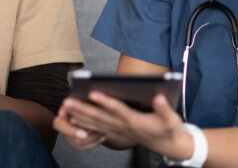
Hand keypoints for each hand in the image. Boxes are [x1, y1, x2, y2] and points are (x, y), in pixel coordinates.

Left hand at [62, 91, 191, 157]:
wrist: (166, 144)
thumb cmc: (168, 128)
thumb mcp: (172, 119)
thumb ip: (164, 108)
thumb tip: (158, 96)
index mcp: (136, 121)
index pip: (118, 110)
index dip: (106, 101)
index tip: (94, 92)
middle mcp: (123, 126)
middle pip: (100, 116)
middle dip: (83, 109)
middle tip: (68, 100)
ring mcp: (117, 130)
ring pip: (95, 122)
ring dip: (79, 114)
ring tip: (65, 106)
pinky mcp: (115, 131)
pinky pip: (96, 127)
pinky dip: (84, 122)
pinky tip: (72, 116)